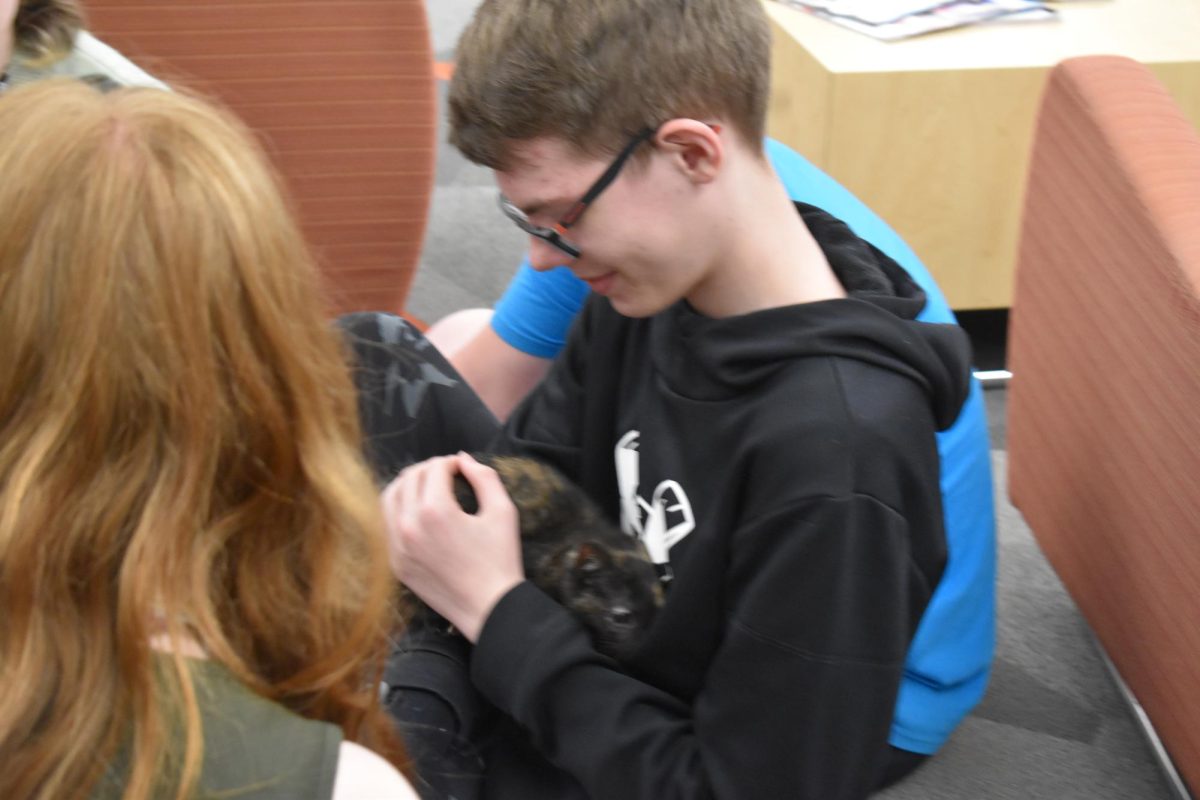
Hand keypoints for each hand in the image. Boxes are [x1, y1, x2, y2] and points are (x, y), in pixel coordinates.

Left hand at [381, 453, 523, 641]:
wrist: (488, 608)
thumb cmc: (500, 560)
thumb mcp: (503, 511)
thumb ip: (484, 477)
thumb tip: (463, 459)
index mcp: (436, 512)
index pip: (435, 468)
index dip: (452, 462)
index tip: (464, 469)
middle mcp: (409, 526)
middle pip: (410, 477)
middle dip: (430, 469)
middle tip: (448, 474)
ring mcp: (398, 546)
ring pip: (390, 497)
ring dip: (409, 484)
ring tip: (429, 487)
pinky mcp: (396, 562)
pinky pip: (387, 524)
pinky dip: (399, 509)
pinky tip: (418, 511)